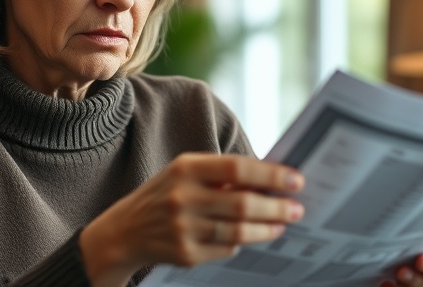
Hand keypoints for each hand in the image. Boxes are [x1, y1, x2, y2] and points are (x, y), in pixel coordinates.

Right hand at [79, 153, 304, 286]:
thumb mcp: (185, 173)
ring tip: (282, 223)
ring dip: (267, 228)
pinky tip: (250, 236)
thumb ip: (221, 174)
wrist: (125, 230)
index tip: (296, 180)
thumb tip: (270, 179)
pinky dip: (241, 243)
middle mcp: (183, 196)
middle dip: (276, 207)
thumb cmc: (165, 194)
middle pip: (242, 203)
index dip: (271, 174)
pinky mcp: (185, 254)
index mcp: (185, 167)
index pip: (237, 168)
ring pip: (238, 231)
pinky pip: (226, 249)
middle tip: (297, 208)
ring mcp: (183, 228)